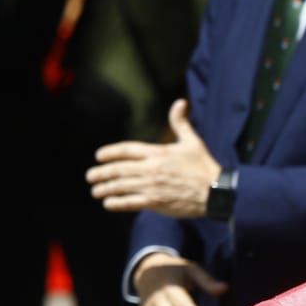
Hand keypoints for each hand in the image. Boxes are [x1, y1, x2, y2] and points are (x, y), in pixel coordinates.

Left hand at [87, 98, 222, 215]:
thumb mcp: (192, 141)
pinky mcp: (155, 202)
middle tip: (90, 176)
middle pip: (118, 169)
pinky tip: (108, 203)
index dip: (109, 153)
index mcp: (158, 152)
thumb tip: (180, 102)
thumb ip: (181, 123)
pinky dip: (116, 203)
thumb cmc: (204, 166)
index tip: (99, 156)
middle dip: (101, 173)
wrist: (216, 192)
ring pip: (120, 186)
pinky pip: (129, 202)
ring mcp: (152, 186)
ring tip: (95, 190)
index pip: (126, 150)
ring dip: (105, 188)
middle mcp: (151, 168)